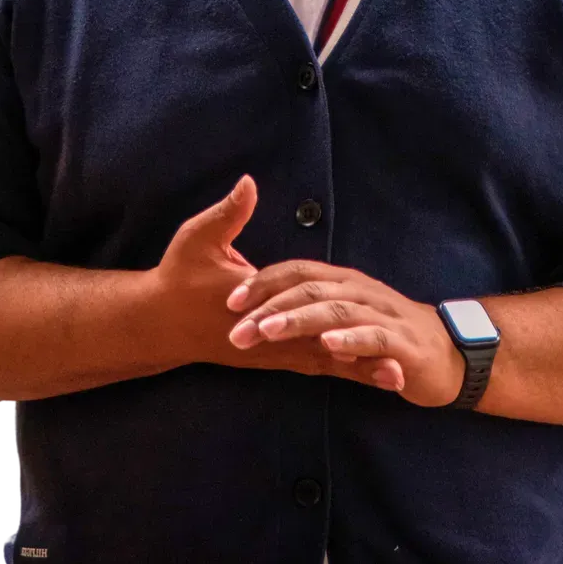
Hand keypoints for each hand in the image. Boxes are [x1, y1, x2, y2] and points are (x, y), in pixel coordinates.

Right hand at [155, 175, 408, 391]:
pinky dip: (338, 369)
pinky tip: (364, 373)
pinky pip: (309, 365)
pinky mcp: (268, 355)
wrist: (159, 321)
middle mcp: (268, 336)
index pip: (306, 320)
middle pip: (323, 350)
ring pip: (321, 363)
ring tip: (396, 380)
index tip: (377, 333)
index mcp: (258, 308)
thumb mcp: (198, 238)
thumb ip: (228, 212)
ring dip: (357, 371)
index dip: (341, 327)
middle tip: (403, 371)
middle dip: (363, 359)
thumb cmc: (179, 275)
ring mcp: (269, 350)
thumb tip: (249, 183)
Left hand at [225, 257, 466, 408]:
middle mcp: (360, 291)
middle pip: (310, 289)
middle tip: (235, 327)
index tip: (229, 301)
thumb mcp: (345, 316)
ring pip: (336, 309)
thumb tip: (265, 306)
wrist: (448, 355)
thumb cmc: (388, 335)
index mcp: (343, 282)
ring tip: (268, 330)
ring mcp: (382, 314)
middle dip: (269, 306)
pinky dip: (350, 339)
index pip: (298, 271)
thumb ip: (312, 311)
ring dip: (299, 320)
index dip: (264, 282)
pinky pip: (373, 337)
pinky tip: (327, 346)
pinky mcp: (402, 344)